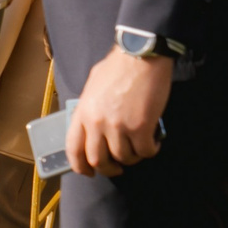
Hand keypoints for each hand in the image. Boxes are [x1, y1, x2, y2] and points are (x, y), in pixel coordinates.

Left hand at [67, 50, 171, 176]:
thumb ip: (89, 109)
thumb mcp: (92, 87)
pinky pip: (145, 151)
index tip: (88, 172)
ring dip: (133, 158)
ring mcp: (119, 127)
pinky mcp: (141, 127)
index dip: (80, 167)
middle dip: (109, 168)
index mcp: (82, 114)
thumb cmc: (117, 67)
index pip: (73, 150)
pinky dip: (150, 151)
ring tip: (139, 148)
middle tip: (118, 167)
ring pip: (124, 158)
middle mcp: (97, 124)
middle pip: (98, 161)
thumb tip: (91, 125)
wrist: (140, 56)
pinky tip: (154, 143)